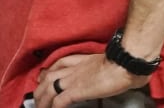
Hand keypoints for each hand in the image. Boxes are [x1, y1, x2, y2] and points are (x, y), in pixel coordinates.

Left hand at [33, 53, 149, 107]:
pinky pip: (60, 100)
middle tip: (36, 96)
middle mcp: (75, 68)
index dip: (50, 70)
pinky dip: (54, 107)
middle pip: (50, 75)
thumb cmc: (126, 62)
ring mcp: (75, 78)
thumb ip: (109, 68)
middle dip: (41, 87)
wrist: (126, 63)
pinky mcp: (78, 90)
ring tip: (39, 107)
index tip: (45, 76)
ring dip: (42, 99)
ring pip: (50, 87)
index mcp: (83, 60)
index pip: (60, 62)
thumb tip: (117, 76)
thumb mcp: (112, 63)